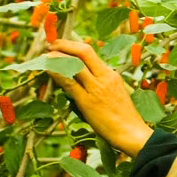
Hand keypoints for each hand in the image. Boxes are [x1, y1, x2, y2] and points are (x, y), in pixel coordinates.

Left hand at [46, 40, 152, 157]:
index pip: (91, 53)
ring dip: (58, 57)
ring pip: (75, 64)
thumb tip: (81, 80)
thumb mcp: (115, 94)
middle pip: (84, 52)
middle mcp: (105, 77)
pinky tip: (48, 69)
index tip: (62, 45)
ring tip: (46, 56)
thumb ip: (100, 84)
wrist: (130, 132)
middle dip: (65, 45)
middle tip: (52, 45)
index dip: (74, 46)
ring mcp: (96, 88)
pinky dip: (57, 73)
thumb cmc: (122, 117)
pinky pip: (69, 82)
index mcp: (111, 74)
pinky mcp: (87, 101)